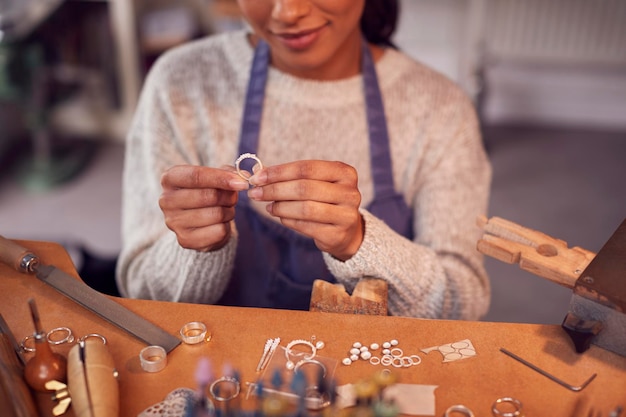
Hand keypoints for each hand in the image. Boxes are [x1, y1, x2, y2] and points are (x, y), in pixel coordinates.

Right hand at [159, 165, 249, 251]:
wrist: (198, 222)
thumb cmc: (206, 192)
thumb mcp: (214, 177)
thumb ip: (227, 173)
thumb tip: (241, 177)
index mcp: (170, 179)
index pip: (196, 176)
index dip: (221, 178)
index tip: (241, 182)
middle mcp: (166, 201)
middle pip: (208, 196)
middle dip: (229, 196)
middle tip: (234, 197)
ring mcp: (173, 222)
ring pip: (216, 214)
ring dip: (229, 211)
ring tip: (226, 209)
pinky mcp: (185, 240)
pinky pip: (218, 231)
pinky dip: (227, 226)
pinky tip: (220, 223)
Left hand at [248, 160, 363, 260]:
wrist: (346, 231)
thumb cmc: (325, 200)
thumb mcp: (314, 183)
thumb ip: (290, 176)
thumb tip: (258, 172)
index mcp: (344, 172)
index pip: (306, 168)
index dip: (279, 172)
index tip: (257, 177)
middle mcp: (350, 192)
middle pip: (304, 188)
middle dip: (275, 190)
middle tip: (255, 193)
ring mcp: (346, 215)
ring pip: (305, 208)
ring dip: (280, 207)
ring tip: (268, 206)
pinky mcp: (338, 235)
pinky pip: (306, 226)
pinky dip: (288, 220)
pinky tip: (280, 216)